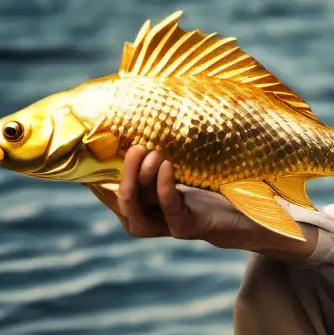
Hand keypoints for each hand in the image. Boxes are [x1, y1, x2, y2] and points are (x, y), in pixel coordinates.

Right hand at [88, 146, 313, 259]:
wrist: (244, 212)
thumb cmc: (207, 183)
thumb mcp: (177, 164)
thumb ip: (156, 148)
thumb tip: (138, 107)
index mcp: (137, 202)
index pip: (104, 187)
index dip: (93, 170)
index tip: (89, 144)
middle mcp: (143, 217)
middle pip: (118, 198)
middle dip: (120, 172)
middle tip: (131, 146)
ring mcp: (162, 225)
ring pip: (136, 206)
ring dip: (139, 178)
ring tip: (149, 152)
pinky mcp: (184, 227)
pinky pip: (168, 208)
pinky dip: (164, 187)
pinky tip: (166, 166)